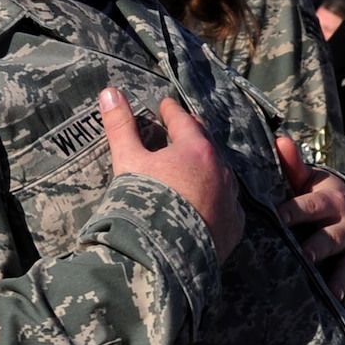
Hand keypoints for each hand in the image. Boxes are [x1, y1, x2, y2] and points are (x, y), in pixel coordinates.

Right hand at [101, 88, 242, 261]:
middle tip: (182, 129)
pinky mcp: (235, 223)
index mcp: (196, 149)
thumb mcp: (127, 160)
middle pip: (207, 143)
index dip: (172, 111)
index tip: (165, 105)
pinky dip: (217, 196)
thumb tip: (110, 92)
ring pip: (221, 172)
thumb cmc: (144, 200)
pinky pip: (227, 203)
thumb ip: (120, 126)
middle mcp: (221, 169)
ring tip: (195, 165)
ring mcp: (231, 197)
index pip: (184, 120)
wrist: (164, 252)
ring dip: (208, 166)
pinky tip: (209, 200)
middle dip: (194, 134)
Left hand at [274, 134, 344, 317]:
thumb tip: (279, 141)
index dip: (293, 212)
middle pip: (330, 240)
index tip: (276, 218)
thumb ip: (293, 167)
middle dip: (317, 249)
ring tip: (330, 294)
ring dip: (341, 281)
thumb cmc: (320, 200)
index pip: (310, 207)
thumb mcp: (310, 181)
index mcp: (331, 203)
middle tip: (303, 258)